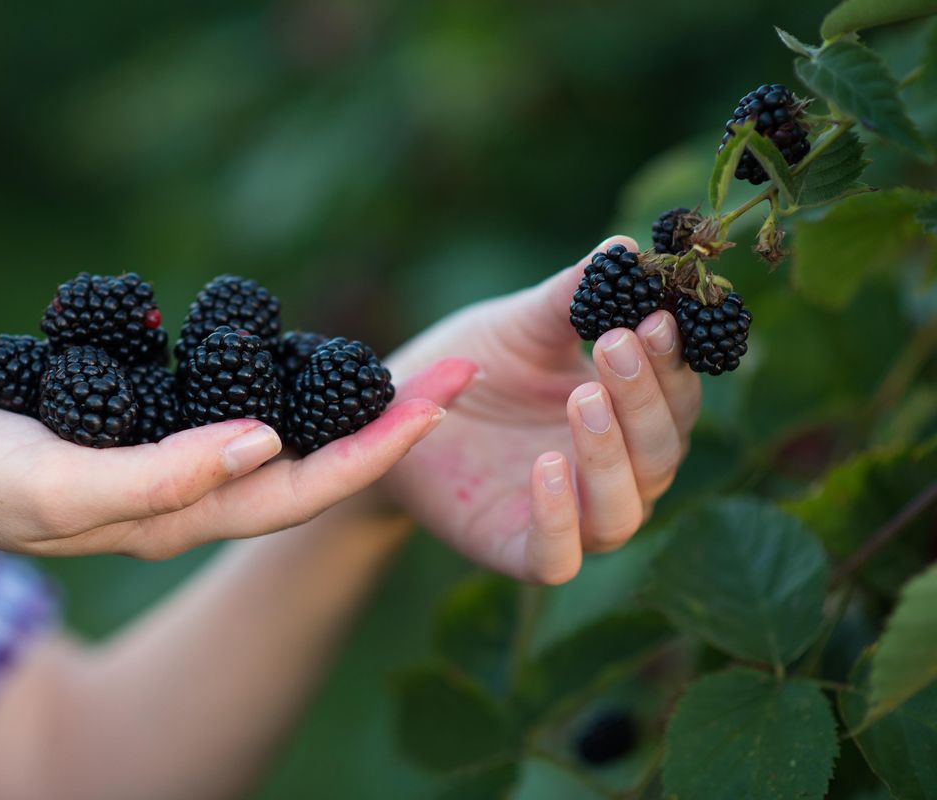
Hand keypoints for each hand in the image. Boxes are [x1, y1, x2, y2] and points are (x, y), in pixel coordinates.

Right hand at [0, 363, 474, 574]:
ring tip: (406, 363)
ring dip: (350, 401)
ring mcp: (178, 464)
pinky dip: (291, 384)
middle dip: (390, 420)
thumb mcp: (67, 482)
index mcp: (187, 516)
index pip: (308, 489)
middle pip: (317, 461)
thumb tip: (267, 445)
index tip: (440, 402)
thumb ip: (163, 475)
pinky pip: (240, 408)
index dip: (380, 448)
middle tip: (455, 370)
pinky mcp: (155, 430)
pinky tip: (319, 356)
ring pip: (288, 436)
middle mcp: (198, 494)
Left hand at [383, 235, 700, 583]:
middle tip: (615, 344)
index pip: (675, 394)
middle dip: (643, 398)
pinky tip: (544, 466)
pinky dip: (559, 519)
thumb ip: (570, 296)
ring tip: (581, 396)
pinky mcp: (519, 551)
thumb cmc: (476, 364)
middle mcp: (616, 473)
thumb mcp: (523, 325)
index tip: (656, 314)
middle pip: (661, 451)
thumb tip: (624, 248)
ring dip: (610, 454)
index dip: (672, 359)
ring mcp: (572, 518)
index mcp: (630, 416)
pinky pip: (557, 556)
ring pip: (623, 508)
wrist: (397, 412)